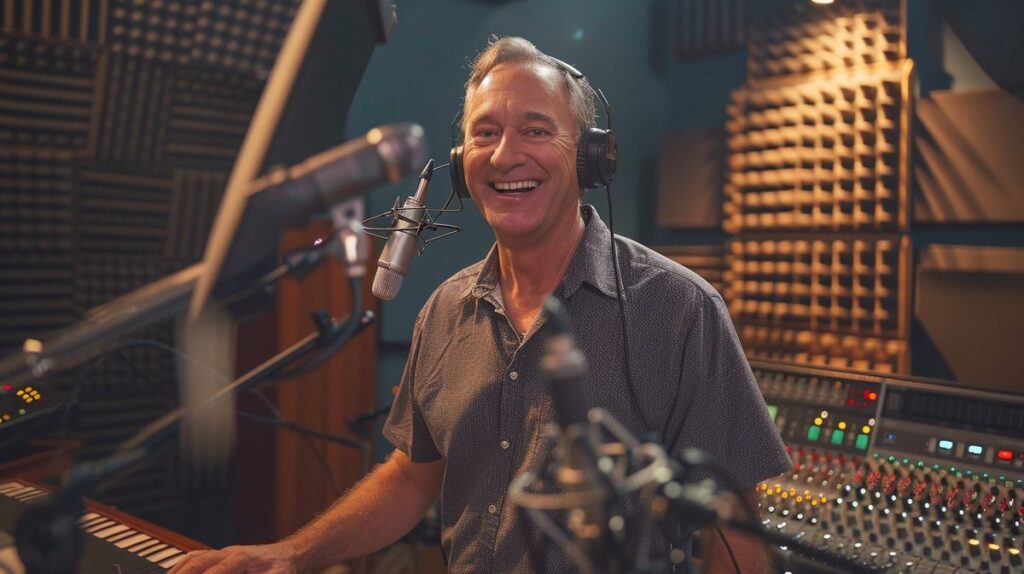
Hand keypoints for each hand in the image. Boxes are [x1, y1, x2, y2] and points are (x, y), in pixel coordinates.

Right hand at [168, 542, 301, 573]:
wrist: (288, 555)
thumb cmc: (283, 568)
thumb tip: (230, 572)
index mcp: (242, 558)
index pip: (215, 571)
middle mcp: (230, 552)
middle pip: (199, 560)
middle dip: (183, 573)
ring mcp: (225, 552)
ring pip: (195, 557)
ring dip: (179, 570)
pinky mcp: (222, 556)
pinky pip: (197, 557)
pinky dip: (183, 566)